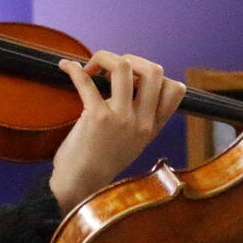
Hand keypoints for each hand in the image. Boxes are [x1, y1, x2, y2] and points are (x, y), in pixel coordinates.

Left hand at [48, 51, 185, 214]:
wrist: (80, 185)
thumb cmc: (101, 160)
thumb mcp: (133, 141)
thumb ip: (139, 116)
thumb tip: (131, 81)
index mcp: (153, 126)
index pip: (176, 89)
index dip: (156, 75)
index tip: (133, 78)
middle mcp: (142, 121)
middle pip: (154, 70)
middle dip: (130, 58)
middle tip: (110, 68)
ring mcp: (121, 119)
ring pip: (124, 67)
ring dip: (104, 57)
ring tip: (91, 67)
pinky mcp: (96, 118)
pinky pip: (86, 82)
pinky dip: (74, 69)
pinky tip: (67, 67)